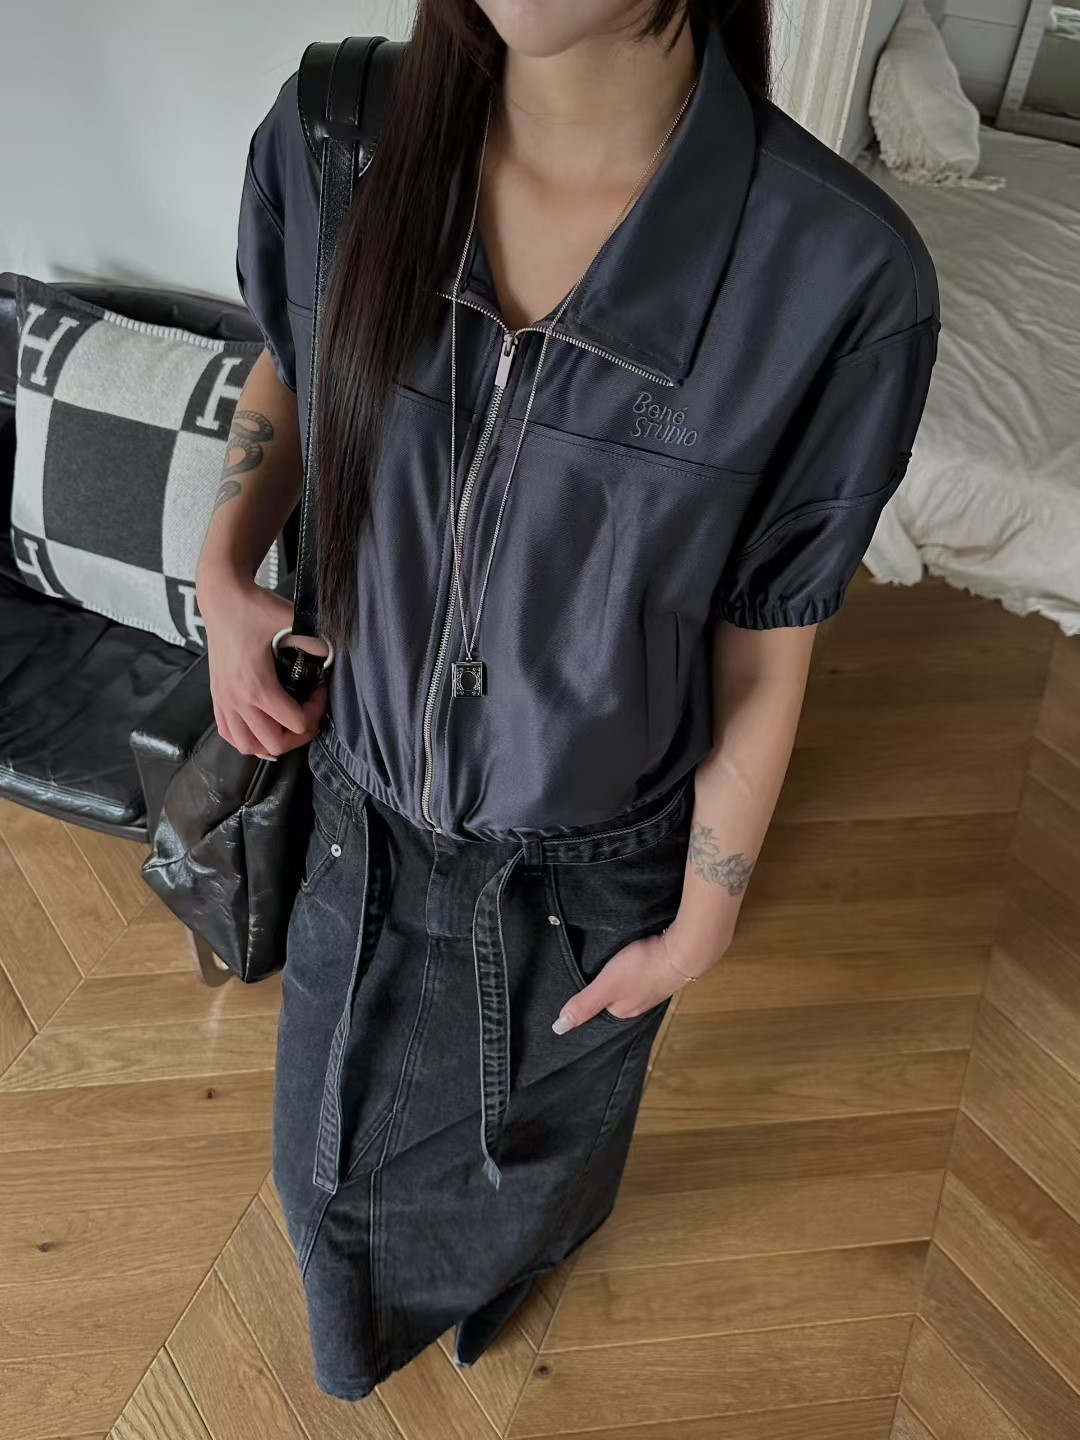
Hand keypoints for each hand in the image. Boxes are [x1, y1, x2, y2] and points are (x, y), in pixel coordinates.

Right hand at [198, 568, 328, 760]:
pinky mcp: (217, 696)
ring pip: (248, 746)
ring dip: (271, 742)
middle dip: (299, 735)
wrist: (221, 596)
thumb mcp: (292, 621)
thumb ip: (316, 642)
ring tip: (287, 724)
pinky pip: (228, 733)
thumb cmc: (253, 607)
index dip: (317, 712)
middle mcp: (238, 700)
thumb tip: (332, 658)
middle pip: (274, 744)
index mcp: (258, 686)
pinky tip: (261, 726)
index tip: (320, 690)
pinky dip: (246, 738)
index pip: (296, 724)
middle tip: (309, 712)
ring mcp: (224, 700)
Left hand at [552, 929, 716, 1031]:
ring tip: (611, 968)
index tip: (579, 990)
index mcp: (623, 1011)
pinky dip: (636, 969)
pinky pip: (643, 974)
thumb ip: (584, 1005)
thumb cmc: (644, 967)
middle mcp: (639, 1004)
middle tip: (592, 976)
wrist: (683, 950)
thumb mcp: (606, 986)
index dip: (588, 1000)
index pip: (599, 1011)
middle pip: (615, 999)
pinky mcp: (662, 972)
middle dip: (604, 989)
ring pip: (629, 987)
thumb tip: (558, 1028)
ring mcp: (653, 989)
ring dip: (621, 978)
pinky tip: (633, 961)